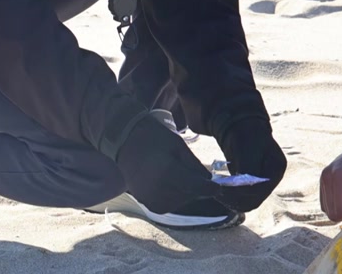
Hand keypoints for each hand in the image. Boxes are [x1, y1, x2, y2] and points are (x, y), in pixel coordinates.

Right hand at [114, 114, 234, 217]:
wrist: (123, 140)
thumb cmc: (153, 138)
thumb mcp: (178, 146)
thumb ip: (195, 166)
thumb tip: (209, 181)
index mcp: (168, 172)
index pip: (197, 187)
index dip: (210, 189)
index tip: (218, 188)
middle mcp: (159, 189)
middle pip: (189, 195)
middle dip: (196, 187)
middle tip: (193, 173)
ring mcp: (150, 197)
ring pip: (179, 201)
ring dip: (184, 192)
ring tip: (177, 175)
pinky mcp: (145, 201)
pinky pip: (167, 204)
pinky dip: (172, 196)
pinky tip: (167, 182)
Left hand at [215, 117, 286, 211]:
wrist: (241, 126)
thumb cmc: (246, 133)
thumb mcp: (247, 149)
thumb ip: (248, 169)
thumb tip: (244, 189)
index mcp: (276, 168)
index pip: (261, 188)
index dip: (242, 191)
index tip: (223, 187)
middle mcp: (272, 179)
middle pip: (255, 199)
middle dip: (236, 198)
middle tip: (217, 192)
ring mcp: (263, 184)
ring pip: (249, 203)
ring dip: (232, 201)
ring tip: (217, 193)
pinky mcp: (252, 185)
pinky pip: (243, 199)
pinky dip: (231, 198)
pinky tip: (220, 191)